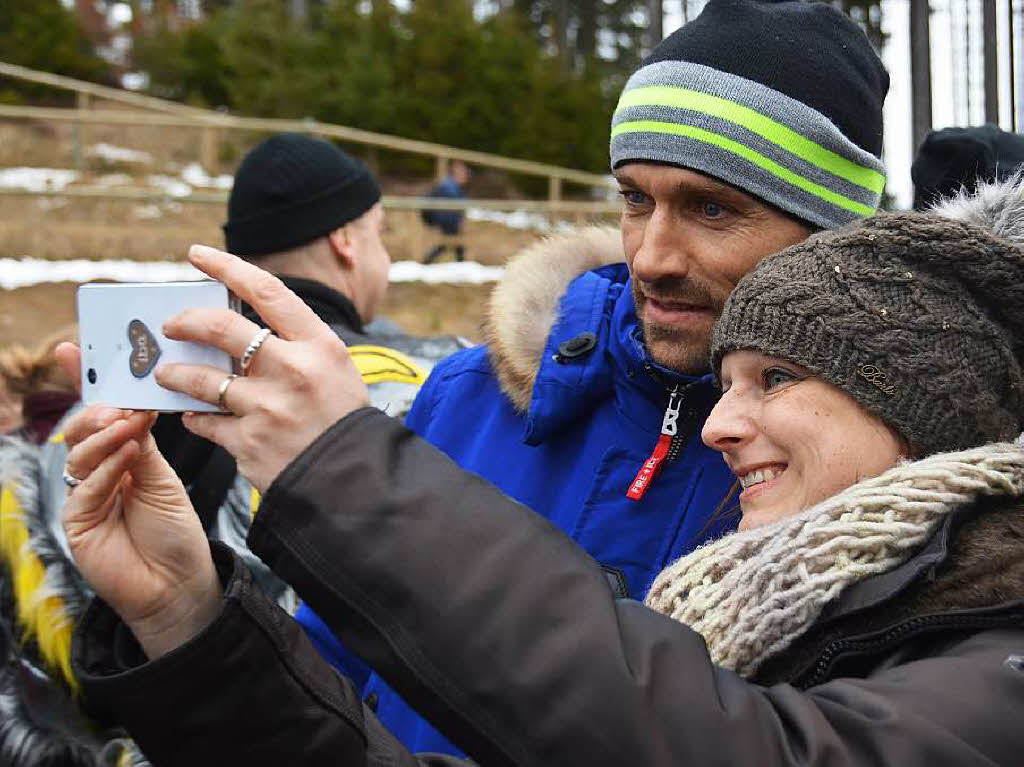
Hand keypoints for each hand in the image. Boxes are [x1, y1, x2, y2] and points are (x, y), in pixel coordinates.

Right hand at [54, 350, 221, 658]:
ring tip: (127, 423)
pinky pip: (85, 486)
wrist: (179, 584)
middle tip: (120, 402)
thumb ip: (144, 444)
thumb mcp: (163, 478)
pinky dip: (105, 468)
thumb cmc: (175, 531)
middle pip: (83, 429)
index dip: (85, 383)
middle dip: (97, 410)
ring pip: (80, 454)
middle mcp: (97, 472)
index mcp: (120, 456)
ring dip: (104, 435)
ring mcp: (83, 497)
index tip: (74, 349)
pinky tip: (126, 455)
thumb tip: (133, 405)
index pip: (99, 414)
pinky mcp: (77, 523)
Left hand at [153, 245, 369, 492]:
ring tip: (165, 373)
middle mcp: (294, 370)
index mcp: (319, 346)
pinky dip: (194, 417)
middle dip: (187, 320)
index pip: (267, 291)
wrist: (355, 479)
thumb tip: (240, 327)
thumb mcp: (334, 370)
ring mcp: (269, 408)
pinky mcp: (249, 443)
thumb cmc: (342, 421)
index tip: (197, 255)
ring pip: (202, 379)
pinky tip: (192, 416)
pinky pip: (205, 422)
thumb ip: (294, 347)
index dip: (227, 267)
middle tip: (171, 325)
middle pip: (223, 328)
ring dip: (176, 373)